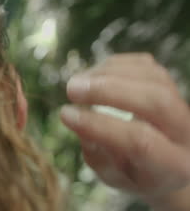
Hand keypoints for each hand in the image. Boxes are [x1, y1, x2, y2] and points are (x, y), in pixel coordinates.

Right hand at [60, 53, 189, 208]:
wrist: (163, 163)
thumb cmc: (134, 174)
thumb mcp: (113, 177)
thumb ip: (98, 155)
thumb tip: (78, 121)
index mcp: (174, 166)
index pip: (141, 142)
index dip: (99, 125)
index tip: (65, 115)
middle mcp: (187, 132)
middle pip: (156, 101)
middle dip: (108, 91)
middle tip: (71, 89)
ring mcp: (183, 104)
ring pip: (152, 77)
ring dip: (107, 74)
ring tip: (76, 83)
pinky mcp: (171, 83)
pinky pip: (146, 65)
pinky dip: (114, 65)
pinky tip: (92, 75)